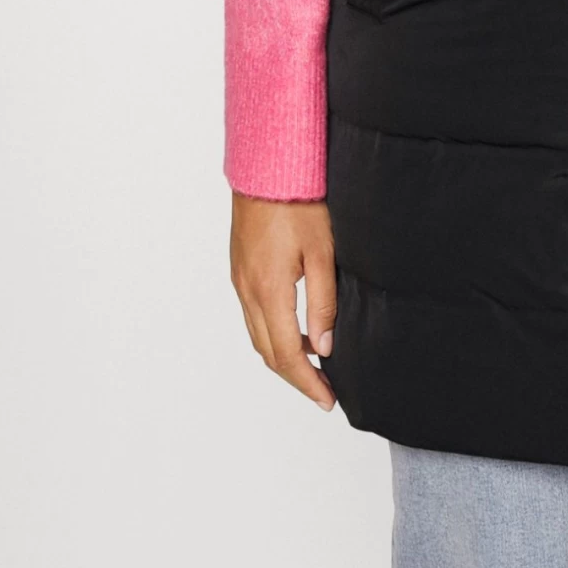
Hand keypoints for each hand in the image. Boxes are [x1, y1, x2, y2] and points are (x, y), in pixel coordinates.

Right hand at [229, 193, 337, 410]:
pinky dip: (273, 333)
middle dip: (296, 377)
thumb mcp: (323, 252)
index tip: (327, 401)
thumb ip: (323, 303)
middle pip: (268, 352)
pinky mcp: (240, 269)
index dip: (308, 382)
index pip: (286, 355)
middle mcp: (248, 291)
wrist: (267, 167)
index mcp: (269, 290)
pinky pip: (253, 315)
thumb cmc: (298, 201)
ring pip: (258, 336)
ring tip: (315, 365)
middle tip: (324, 391)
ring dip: (283, 356)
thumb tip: (324, 348)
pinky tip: (296, 330)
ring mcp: (240, 280)